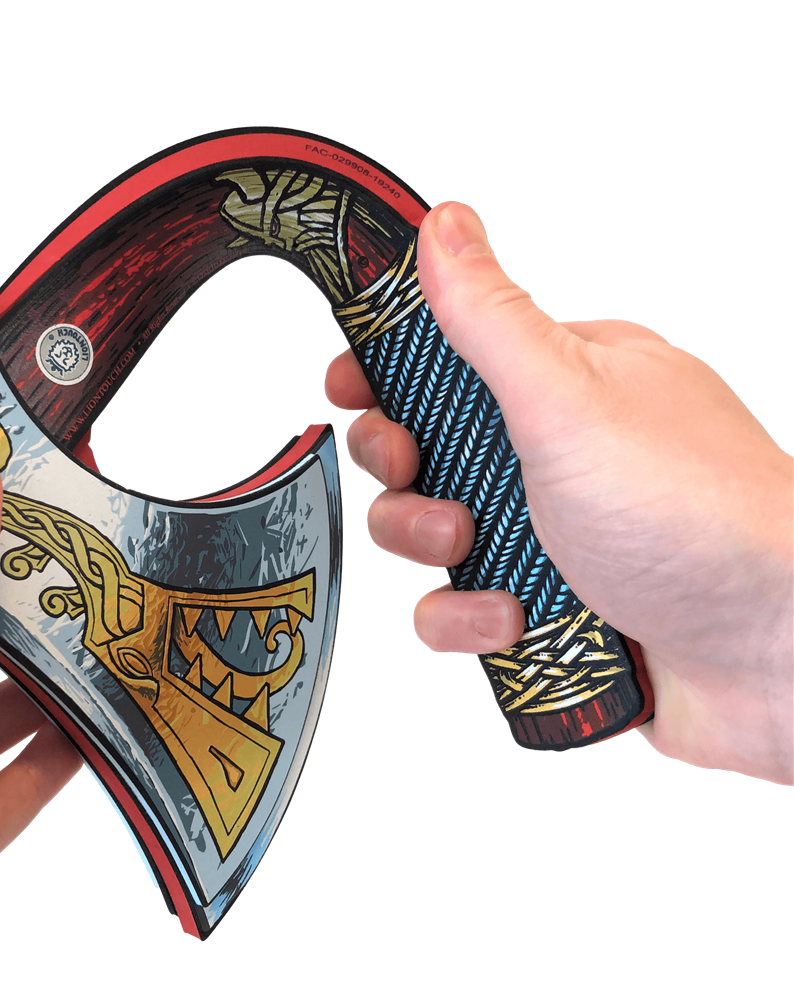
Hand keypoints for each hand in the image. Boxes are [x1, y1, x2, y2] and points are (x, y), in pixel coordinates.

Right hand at [326, 201, 792, 785]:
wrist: (776, 654)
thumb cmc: (697, 512)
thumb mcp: (571, 397)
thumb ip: (491, 318)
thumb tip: (445, 226)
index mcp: (564, 382)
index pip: (448, 356)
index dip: (387, 371)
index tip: (350, 386)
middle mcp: (553, 454)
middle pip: (423, 445)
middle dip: (402, 465)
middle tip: (419, 468)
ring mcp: (546, 532)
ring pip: (428, 531)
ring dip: (428, 544)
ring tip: (473, 547)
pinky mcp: (542, 605)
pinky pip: (457, 607)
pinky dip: (466, 616)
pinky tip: (510, 615)